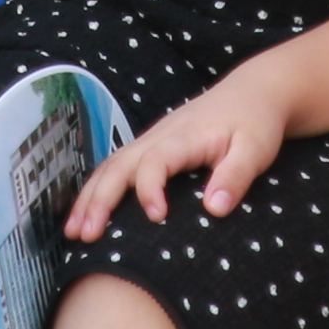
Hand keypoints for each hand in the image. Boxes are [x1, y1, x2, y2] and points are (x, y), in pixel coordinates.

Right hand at [69, 69, 291, 232]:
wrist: (253, 92)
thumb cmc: (255, 122)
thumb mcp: (256, 149)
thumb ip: (236, 176)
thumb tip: (214, 209)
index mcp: (184, 136)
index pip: (154, 161)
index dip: (149, 189)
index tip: (156, 217)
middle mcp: (159, 135)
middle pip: (119, 165)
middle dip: (98, 200)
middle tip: (84, 235)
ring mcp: (151, 139)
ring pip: (110, 166)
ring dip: (89, 197)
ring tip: (72, 231)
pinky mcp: (151, 146)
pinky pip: (116, 166)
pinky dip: (97, 189)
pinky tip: (86, 212)